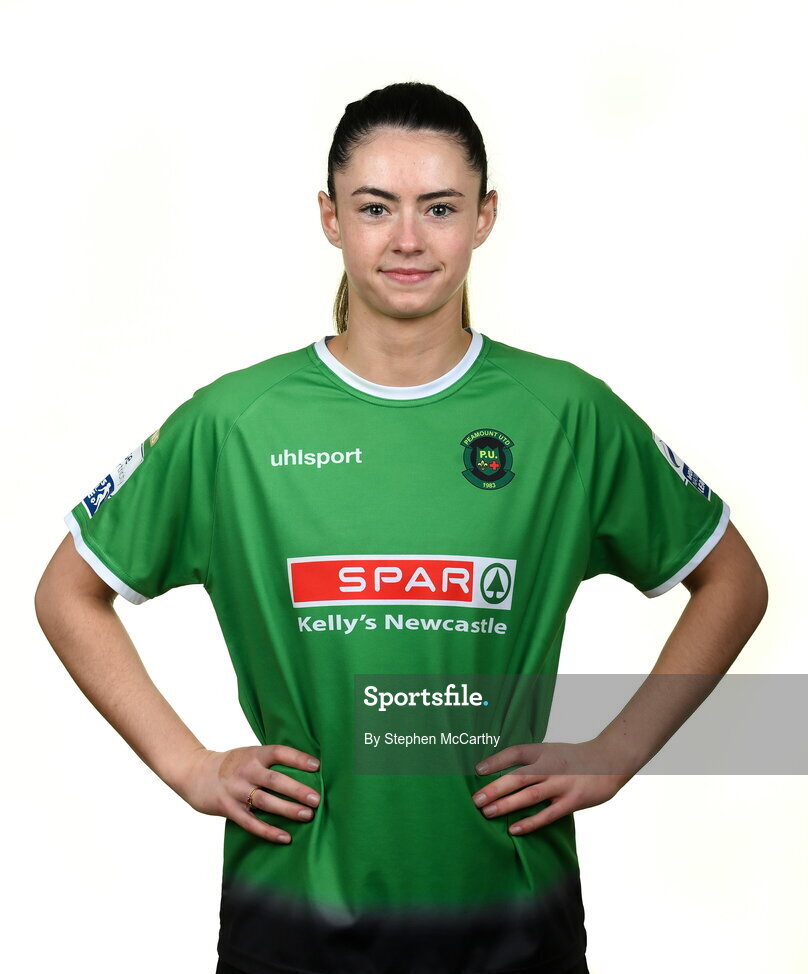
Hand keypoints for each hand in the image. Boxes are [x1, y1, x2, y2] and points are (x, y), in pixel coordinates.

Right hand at [179, 744, 320, 843]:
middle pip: (275, 780)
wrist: (196, 773)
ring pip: (265, 801)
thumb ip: (270, 761)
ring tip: (307, 815)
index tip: (317, 766)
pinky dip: (268, 831)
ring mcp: (236, 790)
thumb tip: (307, 770)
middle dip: (297, 790)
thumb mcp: (249, 754)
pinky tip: (285, 837)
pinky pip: (251, 822)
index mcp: (254, 754)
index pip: (279, 752)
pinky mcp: (228, 808)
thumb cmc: (232, 764)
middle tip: (316, 799)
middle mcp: (245, 770)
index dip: (298, 759)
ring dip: (287, 809)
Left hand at [470, 739, 634, 834]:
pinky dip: (530, 822)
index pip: (515, 752)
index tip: (477, 770)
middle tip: (476, 799)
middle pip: (518, 776)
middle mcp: (550, 766)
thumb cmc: (574, 760)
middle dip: (495, 788)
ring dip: (507, 804)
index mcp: (543, 751)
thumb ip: (531, 761)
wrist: (609, 761)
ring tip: (487, 813)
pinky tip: (514, 829)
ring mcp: (562, 783)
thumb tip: (502, 774)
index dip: (496, 760)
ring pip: (530, 795)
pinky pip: (547, 814)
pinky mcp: (572, 801)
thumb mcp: (551, 752)